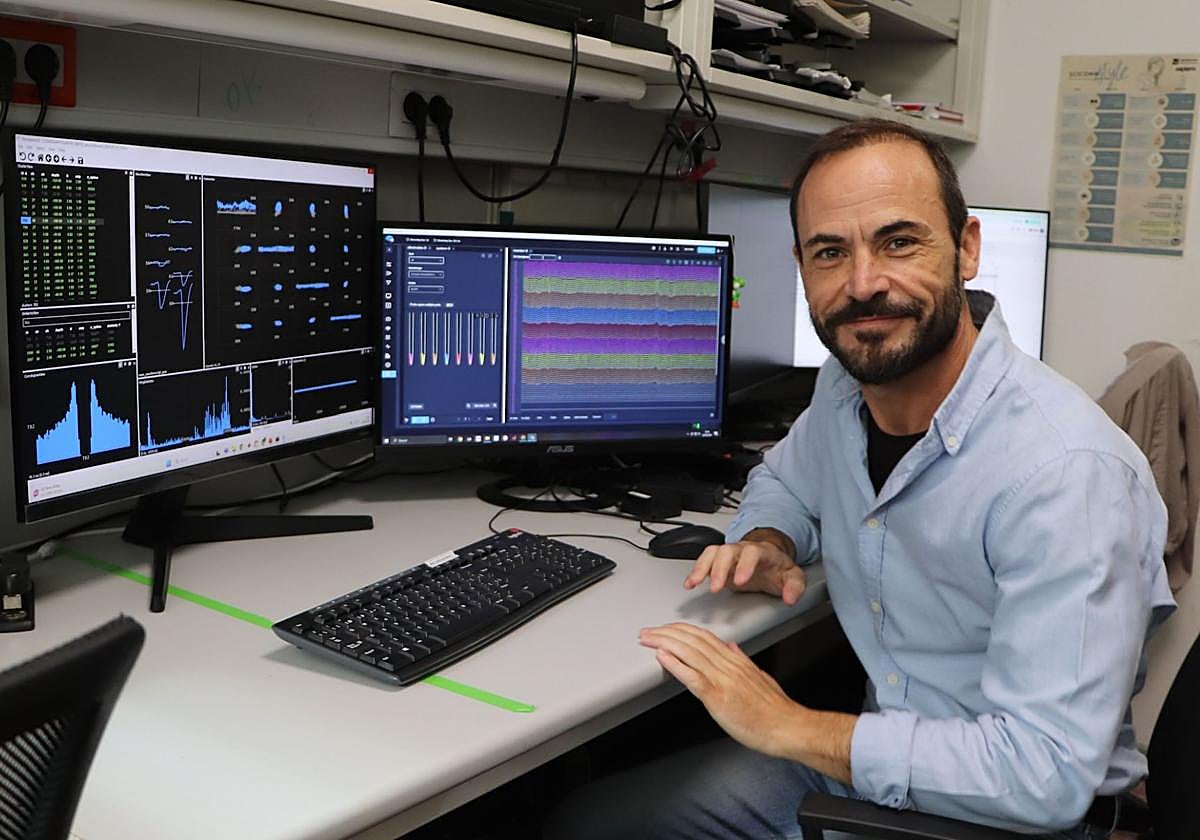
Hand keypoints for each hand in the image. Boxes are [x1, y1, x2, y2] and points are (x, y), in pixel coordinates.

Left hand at [639, 622, 799, 756]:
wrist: (788, 727)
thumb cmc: (776, 710)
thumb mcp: (760, 677)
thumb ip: (743, 662)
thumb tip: (731, 648)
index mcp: (736, 661)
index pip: (704, 637)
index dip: (682, 630)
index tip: (667, 628)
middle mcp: (728, 665)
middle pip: (693, 640)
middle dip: (667, 633)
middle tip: (648, 631)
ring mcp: (723, 679)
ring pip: (690, 652)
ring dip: (664, 643)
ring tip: (648, 638)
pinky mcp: (718, 697)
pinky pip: (693, 677)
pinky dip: (675, 664)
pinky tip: (662, 657)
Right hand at [684, 534, 806, 604]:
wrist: (768, 558)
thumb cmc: (777, 568)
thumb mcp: (792, 576)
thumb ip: (794, 586)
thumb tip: (790, 598)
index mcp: (761, 551)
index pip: (752, 553)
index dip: (745, 565)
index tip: (740, 581)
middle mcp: (742, 549)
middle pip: (727, 551)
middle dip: (719, 569)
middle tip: (716, 588)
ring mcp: (729, 554)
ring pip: (712, 553)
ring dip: (702, 567)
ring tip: (695, 583)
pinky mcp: (718, 561)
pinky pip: (704, 560)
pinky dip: (695, 572)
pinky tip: (690, 583)